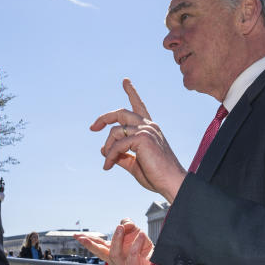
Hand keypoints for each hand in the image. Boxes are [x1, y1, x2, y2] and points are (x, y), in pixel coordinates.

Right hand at [76, 219, 152, 264]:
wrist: (159, 257)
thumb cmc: (143, 245)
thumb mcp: (133, 230)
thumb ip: (127, 224)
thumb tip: (124, 224)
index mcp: (112, 252)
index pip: (97, 245)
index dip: (86, 241)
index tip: (76, 236)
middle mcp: (115, 260)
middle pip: (101, 253)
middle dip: (91, 245)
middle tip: (82, 237)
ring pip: (115, 253)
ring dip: (116, 239)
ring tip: (119, 227)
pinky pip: (133, 254)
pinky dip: (136, 243)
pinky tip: (141, 233)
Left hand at [90, 79, 186, 201]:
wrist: (171, 183)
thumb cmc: (156, 175)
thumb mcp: (134, 163)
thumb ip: (122, 155)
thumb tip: (105, 152)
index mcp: (149, 129)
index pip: (139, 106)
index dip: (131, 92)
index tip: (125, 81)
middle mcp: (149, 125)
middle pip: (121, 112)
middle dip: (104, 118)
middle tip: (93, 127)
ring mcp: (146, 130)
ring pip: (115, 131)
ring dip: (107, 148)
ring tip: (107, 163)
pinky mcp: (143, 138)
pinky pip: (117, 144)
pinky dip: (110, 156)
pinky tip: (108, 166)